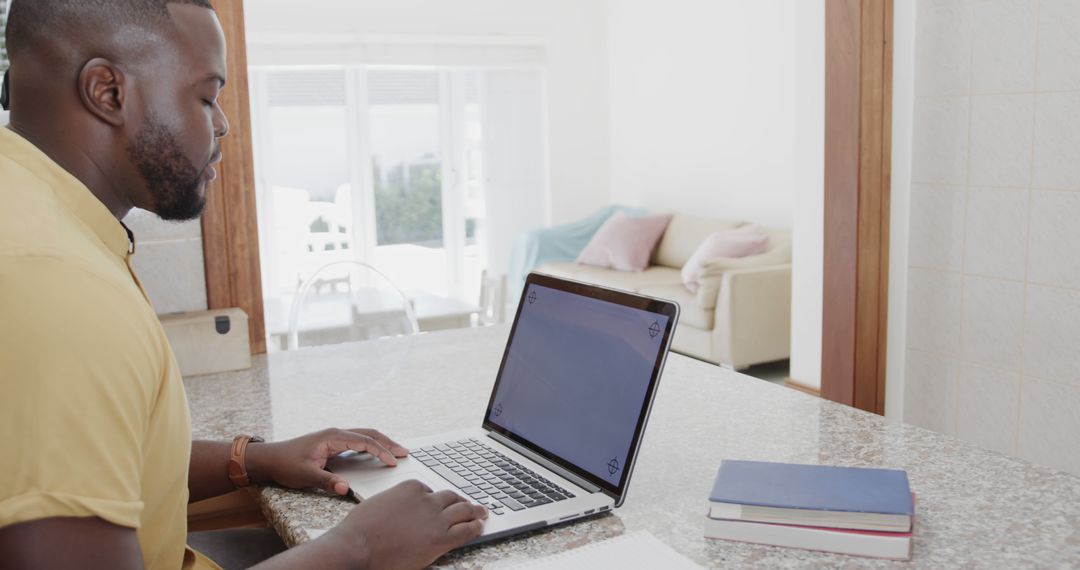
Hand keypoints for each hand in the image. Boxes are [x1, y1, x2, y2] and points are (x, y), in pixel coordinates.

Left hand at [246, 428, 408, 495]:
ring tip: (397, 452)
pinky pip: (358, 441)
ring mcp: (335, 437)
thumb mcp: (306, 475)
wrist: (270, 458)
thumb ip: (327, 481)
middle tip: (404, 453)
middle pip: (369, 434)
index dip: (380, 451)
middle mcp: (336, 433)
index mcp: (332, 437)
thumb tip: (345, 488)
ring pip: (364, 436)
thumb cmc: (286, 465)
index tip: (393, 462)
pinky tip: (377, 453)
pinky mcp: (333, 443)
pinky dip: (371, 445)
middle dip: (388, 443)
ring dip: (381, 443)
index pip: (364, 441)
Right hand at [322, 480, 487, 568]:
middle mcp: (426, 499)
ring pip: (463, 510)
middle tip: (469, 504)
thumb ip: (397, 503)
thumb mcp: (380, 503)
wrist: (357, 546)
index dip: (435, 501)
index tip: (440, 505)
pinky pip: (466, 530)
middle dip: (461, 501)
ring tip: (482, 513)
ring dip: (475, 511)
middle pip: (451, 497)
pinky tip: (479, 526)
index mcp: (411, 487)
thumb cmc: (360, 529)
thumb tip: (403, 511)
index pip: (430, 491)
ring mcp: (435, 518)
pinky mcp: (441, 538)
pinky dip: (475, 527)